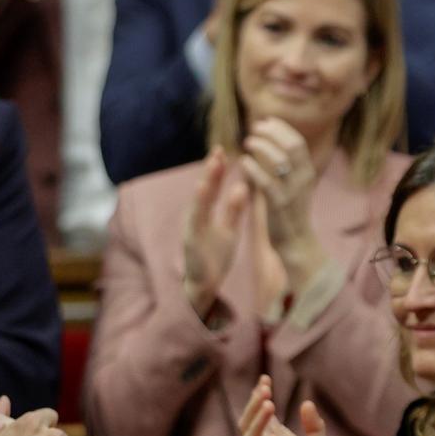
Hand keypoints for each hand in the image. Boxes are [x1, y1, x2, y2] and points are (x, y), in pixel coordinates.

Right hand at [183, 146, 248, 316]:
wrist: (204, 285)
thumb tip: (243, 187)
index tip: (223, 150)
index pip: (212, 187)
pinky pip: (196, 222)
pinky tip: (203, 191)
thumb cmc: (215, 255)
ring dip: (205, 184)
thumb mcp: (229, 230)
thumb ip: (234, 210)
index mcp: (206, 214)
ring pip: (199, 203)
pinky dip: (199, 207)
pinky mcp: (191, 241)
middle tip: (218, 150)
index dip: (217, 169)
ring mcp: (192, 229)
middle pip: (204, 190)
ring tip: (212, 166)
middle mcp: (196, 217)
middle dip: (210, 171)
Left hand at [239, 118, 326, 288]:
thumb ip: (286, 166)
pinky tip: (243, 161)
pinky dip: (253, 167)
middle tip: (253, 129)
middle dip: (271, 132)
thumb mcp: (294, 185)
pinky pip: (266, 181)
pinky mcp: (278, 205)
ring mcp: (292, 192)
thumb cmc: (290, 213)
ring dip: (261, 146)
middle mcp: (303, 179)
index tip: (265, 121)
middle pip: (291, 145)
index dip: (281, 128)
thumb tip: (271, 142)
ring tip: (247, 142)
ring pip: (279, 160)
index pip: (297, 141)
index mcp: (307, 172)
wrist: (296, 242)